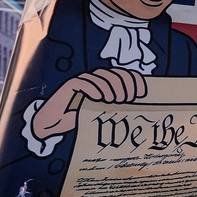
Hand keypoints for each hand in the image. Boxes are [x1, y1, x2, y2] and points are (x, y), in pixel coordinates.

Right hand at [32, 68, 146, 139]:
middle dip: (126, 86)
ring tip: (114, 101)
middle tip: (127, 100)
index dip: (136, 81)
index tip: (142, 94)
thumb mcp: (103, 113)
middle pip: (116, 74)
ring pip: (103, 77)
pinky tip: (99, 99)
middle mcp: (97, 78)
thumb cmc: (80, 118)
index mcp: (107, 82)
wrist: (54, 122)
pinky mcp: (71, 85)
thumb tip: (139, 114)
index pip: (126, 74)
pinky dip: (95, 89)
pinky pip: (85, 83)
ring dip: (112, 88)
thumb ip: (117, 109)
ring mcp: (84, 80)